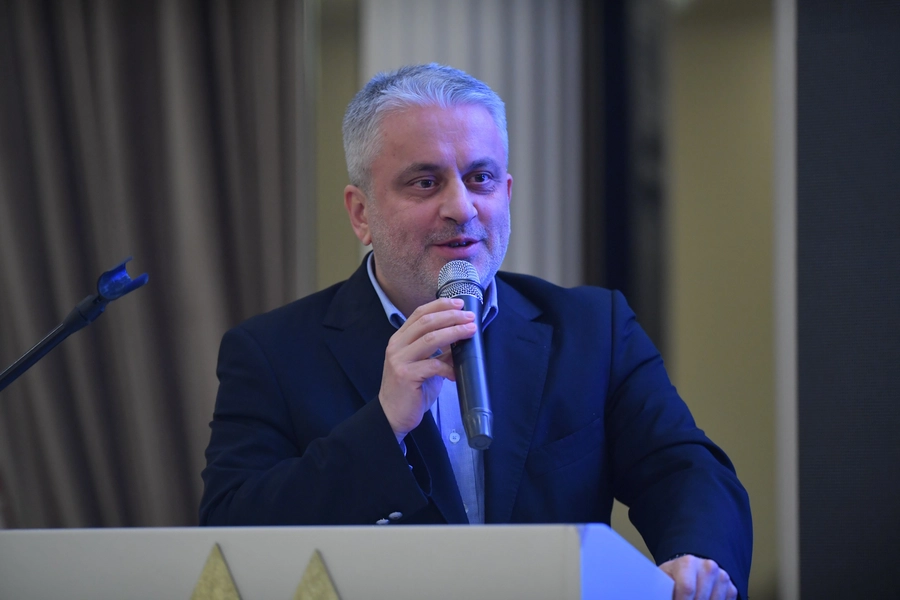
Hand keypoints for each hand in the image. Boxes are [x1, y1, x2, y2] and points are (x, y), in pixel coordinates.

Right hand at [379, 298, 476, 440]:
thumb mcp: (423, 365)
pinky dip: (449, 367)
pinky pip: (432, 365)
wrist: (392, 415)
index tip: (459, 304)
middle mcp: (397, 346)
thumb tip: (460, 338)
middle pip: (426, 322)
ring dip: (454, 332)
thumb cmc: (410, 390)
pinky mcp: (405, 375)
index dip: (440, 305)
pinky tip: (457, 372)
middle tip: (469, 317)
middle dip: (451, 316)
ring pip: (430, 338)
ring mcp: (399, 360)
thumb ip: (437, 351)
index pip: (419, 313)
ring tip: (470, 331)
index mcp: (400, 339)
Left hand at [660, 555, 736, 599]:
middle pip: (701, 598)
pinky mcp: (731, 588)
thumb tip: (664, 596)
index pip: (687, 588)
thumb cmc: (674, 577)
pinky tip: (705, 599)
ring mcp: (722, 577)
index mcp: (688, 562)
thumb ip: (666, 589)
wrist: (688, 571)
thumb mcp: (664, 580)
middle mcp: (708, 567)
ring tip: (692, 599)